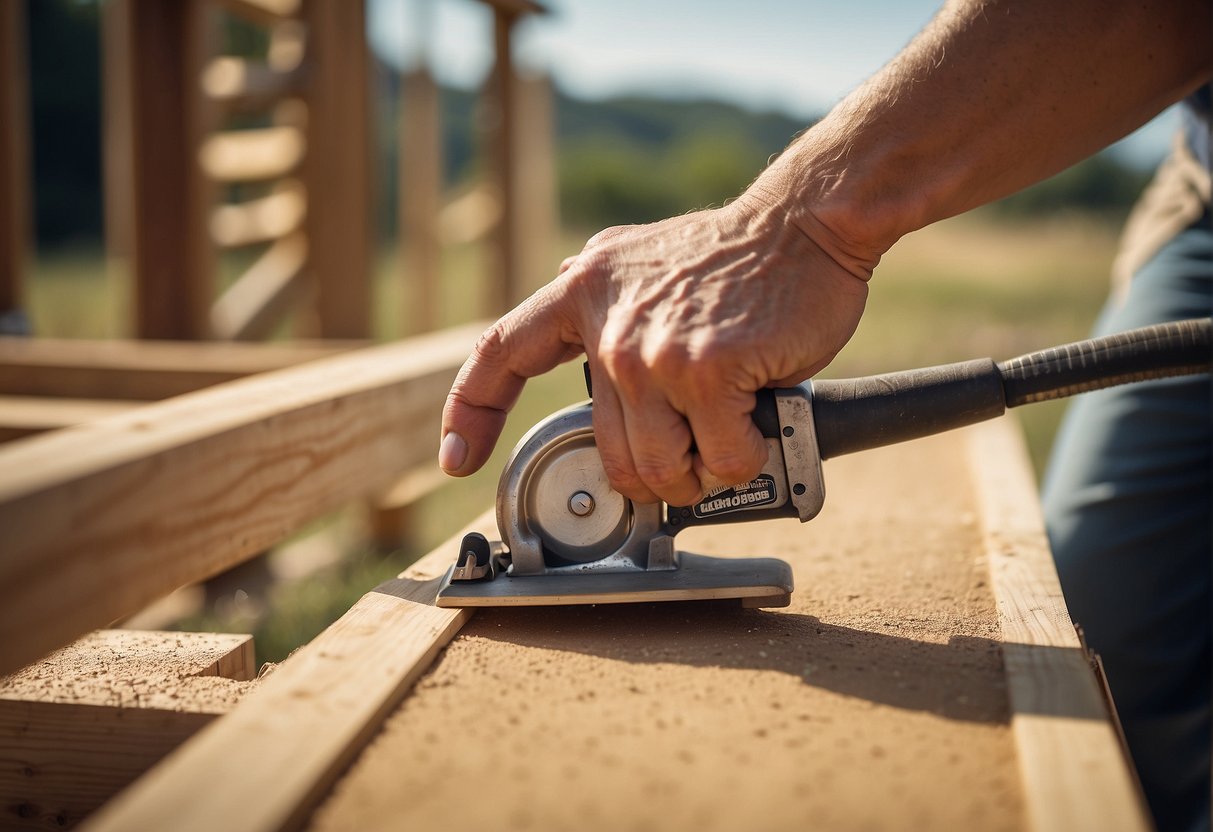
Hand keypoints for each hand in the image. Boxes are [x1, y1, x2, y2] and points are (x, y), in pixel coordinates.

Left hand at [439, 192, 871, 506]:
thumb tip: (576, 332)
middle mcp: (606, 326)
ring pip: (660, 468)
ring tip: (728, 437)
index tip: (456, 460)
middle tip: (694, 454)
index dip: (472, 414)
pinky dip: (745, 457)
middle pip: (609, 453)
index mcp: (582, 293)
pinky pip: (722, 459)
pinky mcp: (705, 373)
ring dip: (700, 472)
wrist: (803, 225)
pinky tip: (760, 422)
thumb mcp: (642, 259)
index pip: (500, 355)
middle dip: (658, 472)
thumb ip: (604, 301)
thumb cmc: (736, 255)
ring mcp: (651, 352)